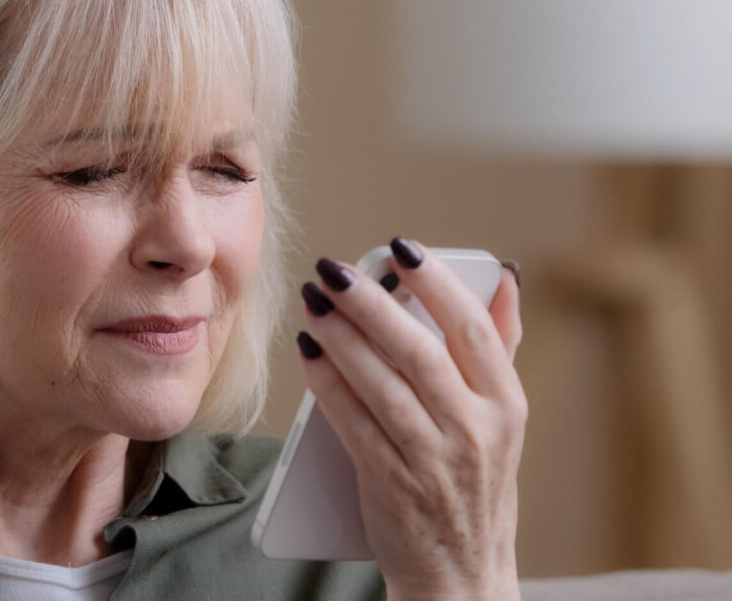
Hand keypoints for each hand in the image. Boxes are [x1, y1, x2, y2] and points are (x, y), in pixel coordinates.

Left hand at [297, 238, 524, 600]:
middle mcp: (475, 430)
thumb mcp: (503, 418)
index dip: (437, 283)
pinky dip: (328, 385)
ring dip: (342, 337)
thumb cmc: (475, 483)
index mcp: (506, 405)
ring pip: (382, 385)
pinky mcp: (391, 483)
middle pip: (419, 352)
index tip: (401, 248)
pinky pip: (353, 423)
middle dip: (372, 304)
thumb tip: (506, 279)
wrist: (460, 575)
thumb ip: (501, 347)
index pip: (473, 329)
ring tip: (313, 302)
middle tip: (334, 270)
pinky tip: (309, 353)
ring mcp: (433, 460)